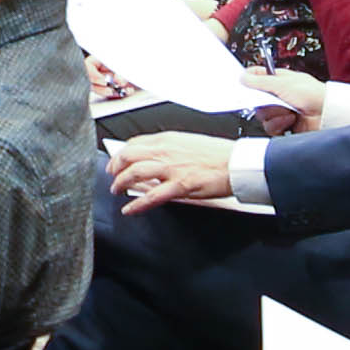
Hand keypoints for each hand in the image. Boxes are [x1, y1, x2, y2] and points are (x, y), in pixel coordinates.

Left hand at [103, 133, 240, 213]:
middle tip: (112, 176)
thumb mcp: (188, 143)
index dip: (121, 154)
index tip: (116, 161)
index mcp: (168, 139)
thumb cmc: (218, 154)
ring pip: (135, 173)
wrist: (237, 163)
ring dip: (121, 183)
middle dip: (115, 167)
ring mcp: (172, 169)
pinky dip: (137, 204)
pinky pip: (152, 196)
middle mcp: (166, 151)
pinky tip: (130, 209)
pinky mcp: (180, 185)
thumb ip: (168, 149)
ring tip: (116, 191)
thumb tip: (154, 158)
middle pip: (128, 156)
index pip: (134, 143)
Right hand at [245, 69, 326, 134]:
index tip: (244, 85)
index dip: (249, 81)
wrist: (327, 115)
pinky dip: (279, 124)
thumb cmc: (313, 94)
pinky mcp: (284, 126)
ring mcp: (281, 111)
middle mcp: (279, 95)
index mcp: (279, 80)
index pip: (257, 77)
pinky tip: (290, 120)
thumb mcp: (283, 83)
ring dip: (274, 115)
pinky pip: (270, 127)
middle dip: (265, 103)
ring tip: (288, 112)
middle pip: (257, 100)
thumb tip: (243, 77)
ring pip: (262, 116)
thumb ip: (260, 81)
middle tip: (273, 100)